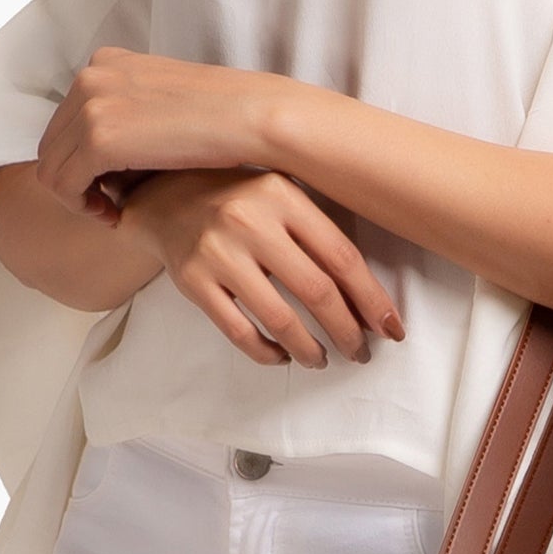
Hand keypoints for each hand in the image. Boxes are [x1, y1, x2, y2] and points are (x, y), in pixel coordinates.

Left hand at [36, 46, 283, 219]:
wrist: (256, 116)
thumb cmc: (229, 121)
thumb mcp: (170, 107)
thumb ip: (137, 121)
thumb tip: (119, 162)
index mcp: (107, 63)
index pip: (69, 122)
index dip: (85, 162)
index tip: (116, 190)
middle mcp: (91, 76)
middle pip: (54, 144)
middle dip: (78, 182)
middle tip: (112, 208)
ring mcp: (91, 105)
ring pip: (51, 167)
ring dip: (78, 198)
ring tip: (114, 214)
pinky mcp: (98, 138)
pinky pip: (62, 184)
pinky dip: (84, 207)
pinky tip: (116, 217)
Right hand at [116, 166, 406, 366]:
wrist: (161, 194)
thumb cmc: (237, 198)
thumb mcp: (280, 193)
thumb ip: (318, 233)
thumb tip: (368, 298)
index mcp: (282, 195)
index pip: (342, 257)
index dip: (372, 299)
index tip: (391, 328)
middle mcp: (250, 220)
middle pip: (317, 291)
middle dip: (347, 331)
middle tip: (361, 352)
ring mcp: (218, 252)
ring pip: (280, 318)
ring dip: (310, 348)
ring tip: (323, 360)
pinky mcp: (193, 280)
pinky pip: (239, 331)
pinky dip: (267, 351)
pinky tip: (283, 355)